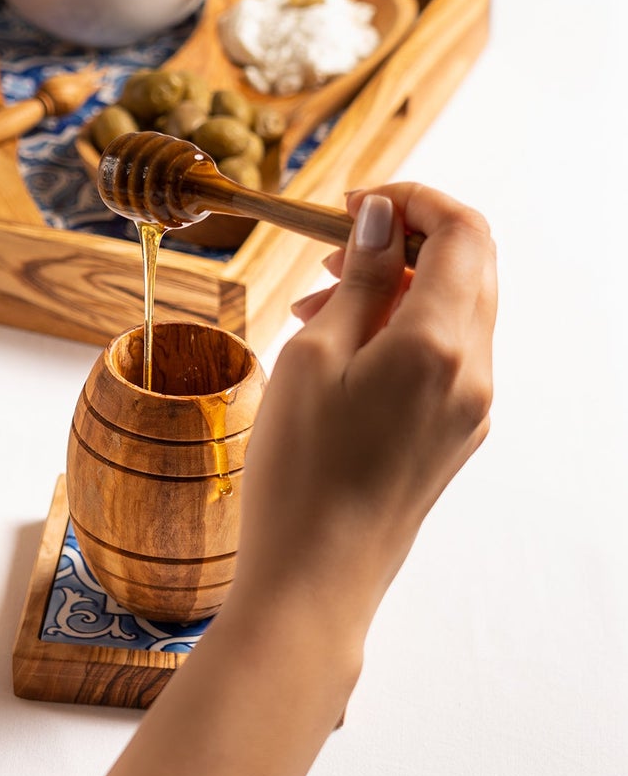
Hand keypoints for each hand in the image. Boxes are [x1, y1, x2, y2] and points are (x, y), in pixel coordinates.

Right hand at [232, 184, 495, 641]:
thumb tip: (382, 218)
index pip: (461, 231)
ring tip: (314, 308)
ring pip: (454, 309)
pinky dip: (400, 329)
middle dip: (403, 239)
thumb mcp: (313, 356)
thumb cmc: (300, 470)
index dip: (411, 200)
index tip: (351, 205)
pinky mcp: (457, 431)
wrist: (316, 575)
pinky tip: (339, 351)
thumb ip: (360, 281)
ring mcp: (472, 406)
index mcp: (440, 344)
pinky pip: (445, 353)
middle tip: (331, 252)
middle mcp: (475, 371)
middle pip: (469, 265)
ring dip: (396, 286)